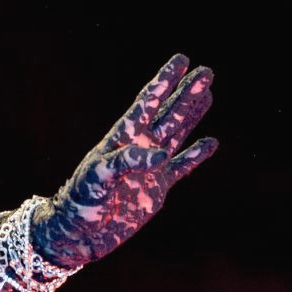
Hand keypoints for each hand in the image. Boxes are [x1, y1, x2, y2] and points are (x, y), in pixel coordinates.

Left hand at [30, 53, 218, 268]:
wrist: (80, 232)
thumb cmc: (81, 200)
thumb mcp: (98, 176)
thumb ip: (127, 161)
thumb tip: (162, 153)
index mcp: (122, 137)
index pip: (147, 102)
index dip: (164, 80)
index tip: (181, 59)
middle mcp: (139, 147)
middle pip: (168, 112)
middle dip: (186, 92)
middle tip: (206, 71)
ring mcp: (150, 167)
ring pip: (177, 133)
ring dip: (192, 113)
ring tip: (207, 93)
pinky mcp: (158, 188)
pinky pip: (183, 167)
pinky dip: (197, 155)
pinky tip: (211, 141)